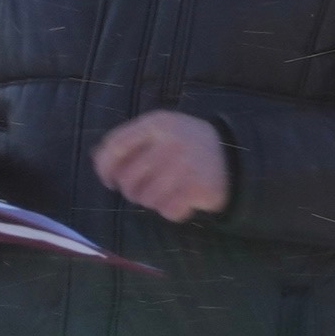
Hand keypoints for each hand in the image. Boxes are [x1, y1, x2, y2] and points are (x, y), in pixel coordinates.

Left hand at [92, 108, 229, 221]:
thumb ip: (133, 141)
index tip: (108, 181)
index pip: (115, 146)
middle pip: (127, 179)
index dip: (104, 168)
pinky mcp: (196, 188)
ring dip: (153, 202)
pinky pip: (167, 211)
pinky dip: (173, 212)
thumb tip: (97, 158)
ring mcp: (183, 166)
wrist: (237, 157)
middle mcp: (168, 142)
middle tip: (145, 190)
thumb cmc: (191, 145)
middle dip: (132, 191)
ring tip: (168, 193)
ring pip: (145, 198)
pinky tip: (183, 202)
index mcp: (157, 124)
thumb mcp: (164, 131)